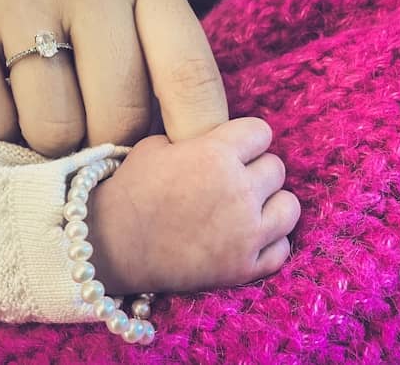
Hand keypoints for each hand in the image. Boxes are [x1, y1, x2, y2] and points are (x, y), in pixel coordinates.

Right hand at [0, 0, 227, 156]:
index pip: (189, 71)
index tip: (185, 177)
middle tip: (88, 131)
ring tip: (40, 107)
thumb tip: (175, 159)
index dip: (195, 140)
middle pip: (118, 115)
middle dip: (106, 145)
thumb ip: (154, 62)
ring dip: (49, 141)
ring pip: (52, 127)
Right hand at [87, 118, 299, 294]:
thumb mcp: (155, 146)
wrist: (110, 247)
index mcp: (215, 154)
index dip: (246, 140)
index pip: (261, 132)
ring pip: (289, 207)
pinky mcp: (243, 268)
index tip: (233, 149)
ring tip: (248, 208)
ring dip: (271, 205)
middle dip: (255, 171)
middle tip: (231, 181)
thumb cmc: (129, 193)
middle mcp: (237, 191)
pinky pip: (281, 249)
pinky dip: (268, 244)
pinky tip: (248, 238)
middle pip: (276, 168)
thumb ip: (196, 138)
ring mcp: (245, 233)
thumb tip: (217, 136)